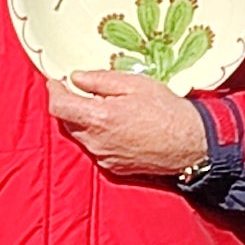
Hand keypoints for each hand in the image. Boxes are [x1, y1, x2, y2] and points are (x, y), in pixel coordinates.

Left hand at [47, 68, 211, 180]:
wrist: (191, 143)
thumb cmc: (166, 110)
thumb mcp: (133, 83)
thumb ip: (99, 80)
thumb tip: (76, 78)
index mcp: (98, 118)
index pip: (59, 106)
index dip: (53, 91)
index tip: (55, 81)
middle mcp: (96, 141)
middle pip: (68, 121)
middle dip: (72, 104)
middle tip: (86, 90)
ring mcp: (104, 157)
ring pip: (82, 135)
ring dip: (86, 120)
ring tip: (109, 108)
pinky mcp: (114, 166)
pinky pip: (97, 147)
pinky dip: (100, 134)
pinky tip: (120, 126)